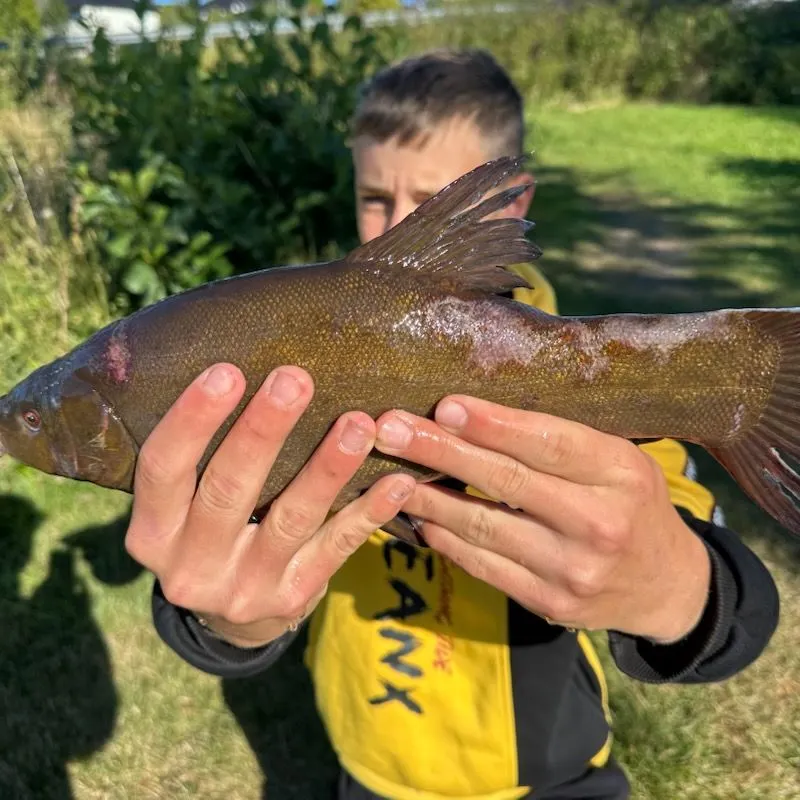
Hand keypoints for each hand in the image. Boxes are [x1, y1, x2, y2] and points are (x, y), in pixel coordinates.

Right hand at [125, 363, 414, 648]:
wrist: (233, 616)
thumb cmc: (210, 530)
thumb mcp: (184, 505)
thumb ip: (201, 455)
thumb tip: (243, 367)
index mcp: (153, 532)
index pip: (161, 469)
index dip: (192, 419)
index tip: (228, 371)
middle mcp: (191, 566)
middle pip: (228, 491)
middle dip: (263, 431)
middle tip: (295, 379)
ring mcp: (244, 589)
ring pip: (291, 519)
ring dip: (328, 467)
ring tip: (360, 423)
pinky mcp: (292, 598)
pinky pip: (336, 549)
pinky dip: (368, 513)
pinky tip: (398, 481)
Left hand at [374, 396, 710, 642]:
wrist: (666, 586)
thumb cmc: (631, 503)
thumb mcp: (618, 460)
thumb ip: (561, 441)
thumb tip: (474, 415)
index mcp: (622, 472)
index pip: (549, 442)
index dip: (493, 424)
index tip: (445, 405)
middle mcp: (600, 523)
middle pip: (506, 481)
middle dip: (441, 452)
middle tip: (390, 429)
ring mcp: (574, 570)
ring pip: (484, 526)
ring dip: (430, 498)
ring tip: (388, 473)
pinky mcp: (551, 603)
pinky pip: (485, 565)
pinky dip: (447, 539)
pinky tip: (420, 517)